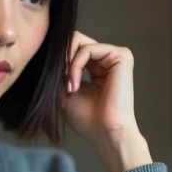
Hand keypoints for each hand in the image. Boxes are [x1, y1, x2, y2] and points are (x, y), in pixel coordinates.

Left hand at [62, 31, 152, 171]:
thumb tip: (49, 51)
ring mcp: (115, 55)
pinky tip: (75, 84)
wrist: (105, 133)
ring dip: (67, 65)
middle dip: (61, 59)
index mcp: (95, 66)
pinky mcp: (122, 56)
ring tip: (69, 87)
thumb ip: (58, 70)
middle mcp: (106, 58)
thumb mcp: (63, 90)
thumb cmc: (87, 118)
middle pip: (74, 39)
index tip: (53, 83)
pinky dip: (75, 65)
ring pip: (78, 41)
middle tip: (60, 82)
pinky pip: (88, 49)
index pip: (71, 47)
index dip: (57, 61)